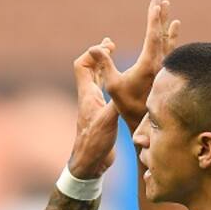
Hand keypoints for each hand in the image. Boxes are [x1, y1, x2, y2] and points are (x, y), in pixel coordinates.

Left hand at [66, 43, 120, 178]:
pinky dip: (112, 83)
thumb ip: (116, 104)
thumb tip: (127, 88)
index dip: (93, 53)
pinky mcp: (101, 115)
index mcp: (88, 95)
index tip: (108, 46)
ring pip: (98, 81)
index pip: (83, 65)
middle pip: (90, 69)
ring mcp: (94, 106)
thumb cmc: (94, 144)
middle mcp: (89, 98)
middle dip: (100, 55)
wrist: (89, 164)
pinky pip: (105, 93)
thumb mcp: (107, 122)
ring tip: (116, 57)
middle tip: (112, 45)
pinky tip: (122, 83)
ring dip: (105, 68)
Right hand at [91, 0, 181, 128]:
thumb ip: (105, 64)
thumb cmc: (127, 105)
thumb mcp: (112, 84)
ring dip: (168, 28)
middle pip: (162, 35)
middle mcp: (160, 64)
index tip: (155, 2)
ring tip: (171, 15)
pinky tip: (172, 37)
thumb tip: (93, 48)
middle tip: (162, 1)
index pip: (152, 34)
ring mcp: (164, 69)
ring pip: (168, 43)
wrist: (146, 122)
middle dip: (161, 17)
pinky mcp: (164, 74)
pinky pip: (170, 53)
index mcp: (148, 63)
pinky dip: (171, 41)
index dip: (153, 17)